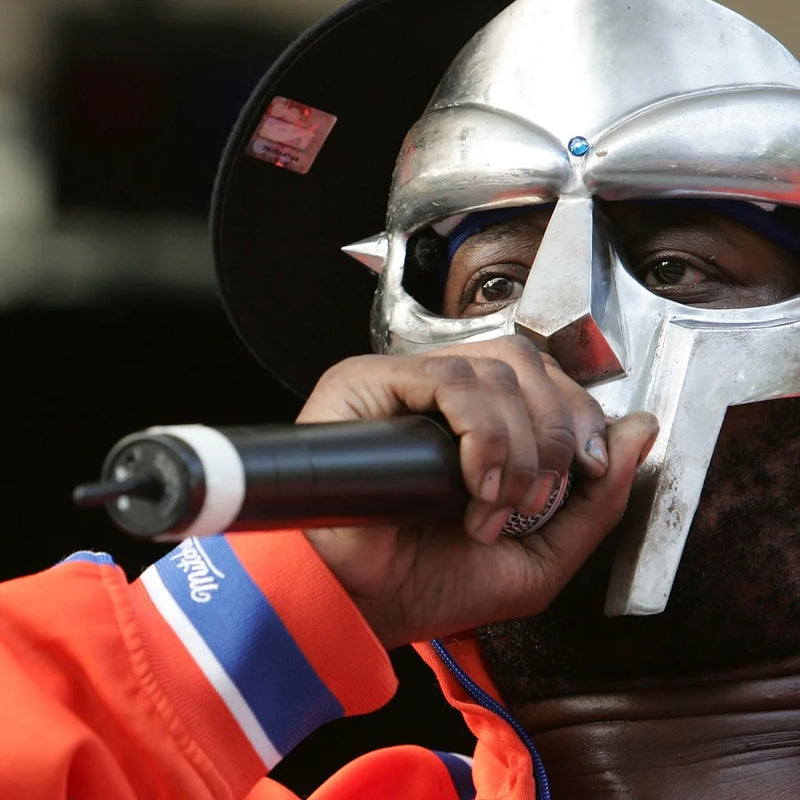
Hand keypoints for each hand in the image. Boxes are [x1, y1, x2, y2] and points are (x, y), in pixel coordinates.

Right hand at [297, 335, 657, 648]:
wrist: (359, 610)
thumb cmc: (432, 584)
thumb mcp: (540, 555)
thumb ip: (596, 499)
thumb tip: (641, 428)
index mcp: (479, 421)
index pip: (544, 377)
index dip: (577, 413)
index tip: (586, 469)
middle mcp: (442, 395)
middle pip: (526, 364)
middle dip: (555, 432)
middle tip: (535, 501)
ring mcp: (404, 385)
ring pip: (493, 372)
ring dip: (516, 447)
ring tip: (491, 507)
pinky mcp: (367, 384)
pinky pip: (447, 380)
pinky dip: (481, 434)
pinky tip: (472, 486)